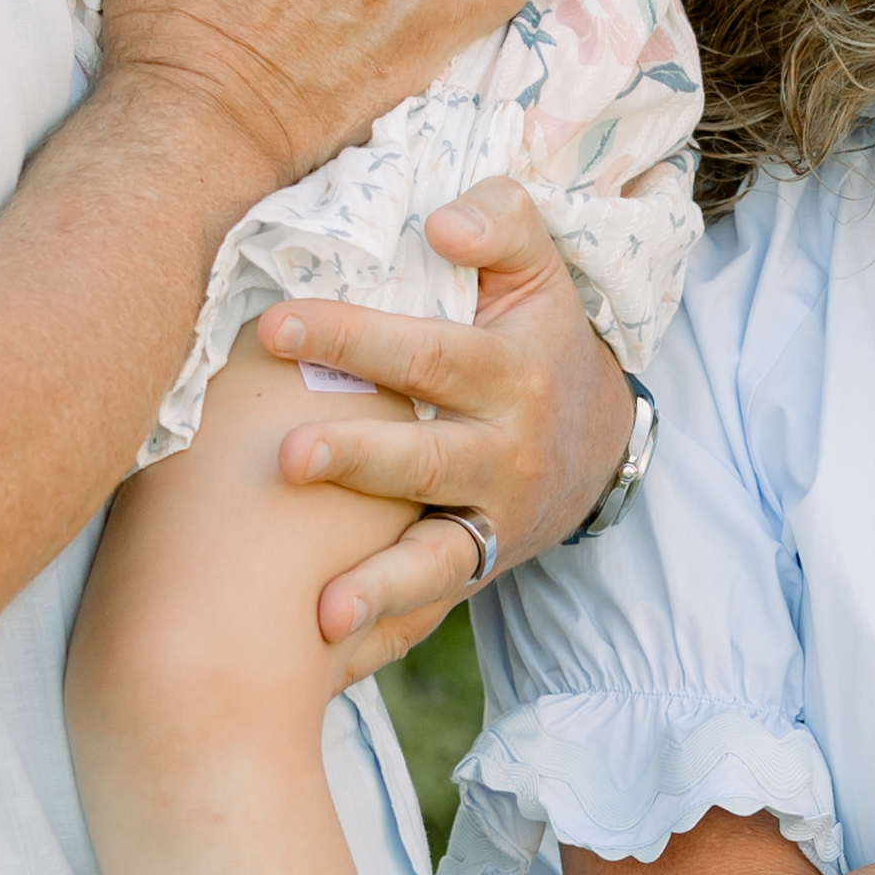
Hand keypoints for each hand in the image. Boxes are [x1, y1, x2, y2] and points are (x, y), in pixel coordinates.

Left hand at [257, 180, 633, 680]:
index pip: (430, 353)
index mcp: (510, 371)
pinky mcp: (478, 566)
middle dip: (358, 461)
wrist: (597, 440)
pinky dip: (389, 631)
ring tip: (325, 607)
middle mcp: (505, 451)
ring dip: (382, 582)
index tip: (277, 324)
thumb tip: (443, 222)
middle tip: (286, 457)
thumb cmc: (536, 337)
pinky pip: (433, 605)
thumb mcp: (539, 270)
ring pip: (440, 556)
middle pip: (428, 458)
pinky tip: (328, 654)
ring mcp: (493, 519)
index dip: (357, 338)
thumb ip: (503, 220)